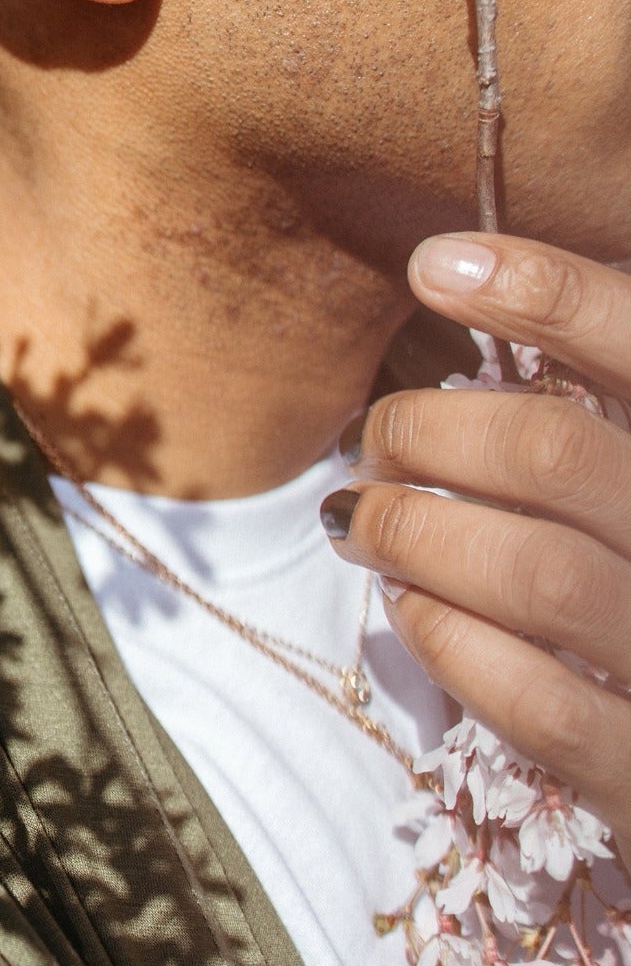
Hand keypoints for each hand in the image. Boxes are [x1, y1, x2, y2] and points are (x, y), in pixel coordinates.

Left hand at [323, 232, 630, 871]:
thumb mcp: (618, 458)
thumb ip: (577, 390)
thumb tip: (449, 270)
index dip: (546, 290)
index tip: (434, 266)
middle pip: (554, 453)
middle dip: (429, 433)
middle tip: (369, 440)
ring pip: (535, 572)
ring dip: (414, 534)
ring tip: (360, 521)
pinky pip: (533, 699)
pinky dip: (446, 639)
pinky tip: (409, 605)